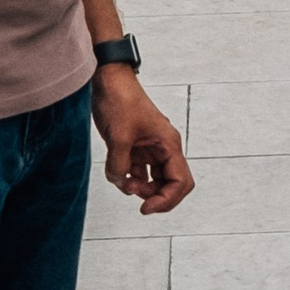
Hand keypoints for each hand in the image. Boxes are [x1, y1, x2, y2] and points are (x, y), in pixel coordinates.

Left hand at [95, 67, 193, 213]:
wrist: (108, 81)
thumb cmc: (121, 100)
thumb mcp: (119, 136)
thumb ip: (119, 165)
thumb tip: (119, 182)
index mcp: (169, 145)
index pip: (180, 182)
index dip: (167, 200)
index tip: (146, 208)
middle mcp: (162, 149)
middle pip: (169, 185)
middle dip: (152, 195)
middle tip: (132, 191)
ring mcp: (148, 150)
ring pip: (152, 181)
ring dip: (138, 187)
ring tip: (122, 180)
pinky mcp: (133, 148)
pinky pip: (135, 172)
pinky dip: (126, 178)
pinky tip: (117, 174)